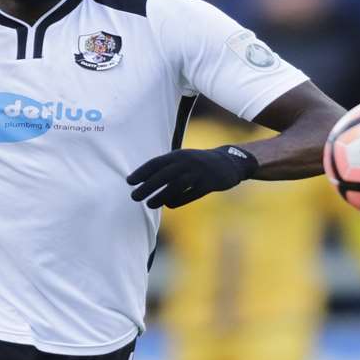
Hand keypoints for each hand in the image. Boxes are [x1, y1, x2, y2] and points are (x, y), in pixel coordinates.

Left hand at [127, 145, 258, 208]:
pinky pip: (190, 194)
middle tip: (134, 196)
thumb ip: (166, 168)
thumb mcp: (184, 159)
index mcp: (179, 155)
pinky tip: (168, 205)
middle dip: (147, 186)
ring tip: (149, 204)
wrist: (229, 162)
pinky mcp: (209, 184)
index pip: (156, 163)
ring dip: (160, 196)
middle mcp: (187, 162)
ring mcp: (199, 173)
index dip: (142, 172)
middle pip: (163, 175)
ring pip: (176, 185)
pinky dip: (178, 200)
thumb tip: (144, 181)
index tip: (129, 181)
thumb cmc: (200, 163)